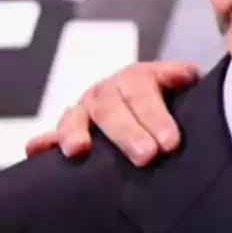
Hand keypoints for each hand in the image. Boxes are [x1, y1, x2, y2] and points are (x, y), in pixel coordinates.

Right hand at [25, 61, 201, 165]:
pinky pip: (53, 133)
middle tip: (146, 157)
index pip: (145, 90)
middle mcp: (112, 89)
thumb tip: (191, 75)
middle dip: (129, 133)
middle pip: (114, 106)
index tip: (170, 143)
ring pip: (79, 116)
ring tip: (79, 150)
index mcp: (142, 77)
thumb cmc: (179, 105)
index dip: (156, 115)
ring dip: (77, 132)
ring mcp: (88, 107)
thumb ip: (188, 83)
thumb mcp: (190, 92)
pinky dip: (45, 142)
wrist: (157, 104)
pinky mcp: (72, 127)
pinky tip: (39, 149)